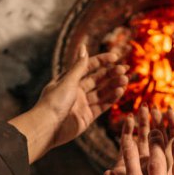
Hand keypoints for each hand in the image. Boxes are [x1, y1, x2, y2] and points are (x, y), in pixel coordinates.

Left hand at [9, 45, 127, 161]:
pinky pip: (102, 106)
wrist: (48, 127)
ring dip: (114, 86)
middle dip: (111, 74)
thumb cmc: (54, 102)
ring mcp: (82, 104)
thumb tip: (84, 47)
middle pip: (97, 80)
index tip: (115, 57)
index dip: (101, 61)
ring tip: (125, 80)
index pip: (88, 67)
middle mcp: (76, 91)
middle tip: (125, 69)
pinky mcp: (87, 117)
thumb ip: (79, 66)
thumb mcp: (68, 81)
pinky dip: (111, 99)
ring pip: (102, 93)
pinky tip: (120, 91)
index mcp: (69, 80)